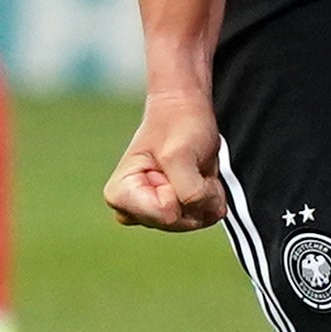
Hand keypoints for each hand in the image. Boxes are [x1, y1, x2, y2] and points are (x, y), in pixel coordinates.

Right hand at [105, 85, 225, 230]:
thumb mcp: (180, 155)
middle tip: (185, 164)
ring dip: (204, 192)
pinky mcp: (173, 212)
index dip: (178, 189)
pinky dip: (210, 195)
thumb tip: (201, 213)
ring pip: (194, 221)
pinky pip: (203, 217)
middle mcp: (133, 209)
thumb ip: (189, 192)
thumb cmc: (176, 124)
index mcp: (120, 195)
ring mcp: (154, 212)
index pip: (166, 215)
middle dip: (194, 193)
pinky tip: (198, 175)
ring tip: (191, 167)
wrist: (185, 110)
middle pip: (179, 222)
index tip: (168, 164)